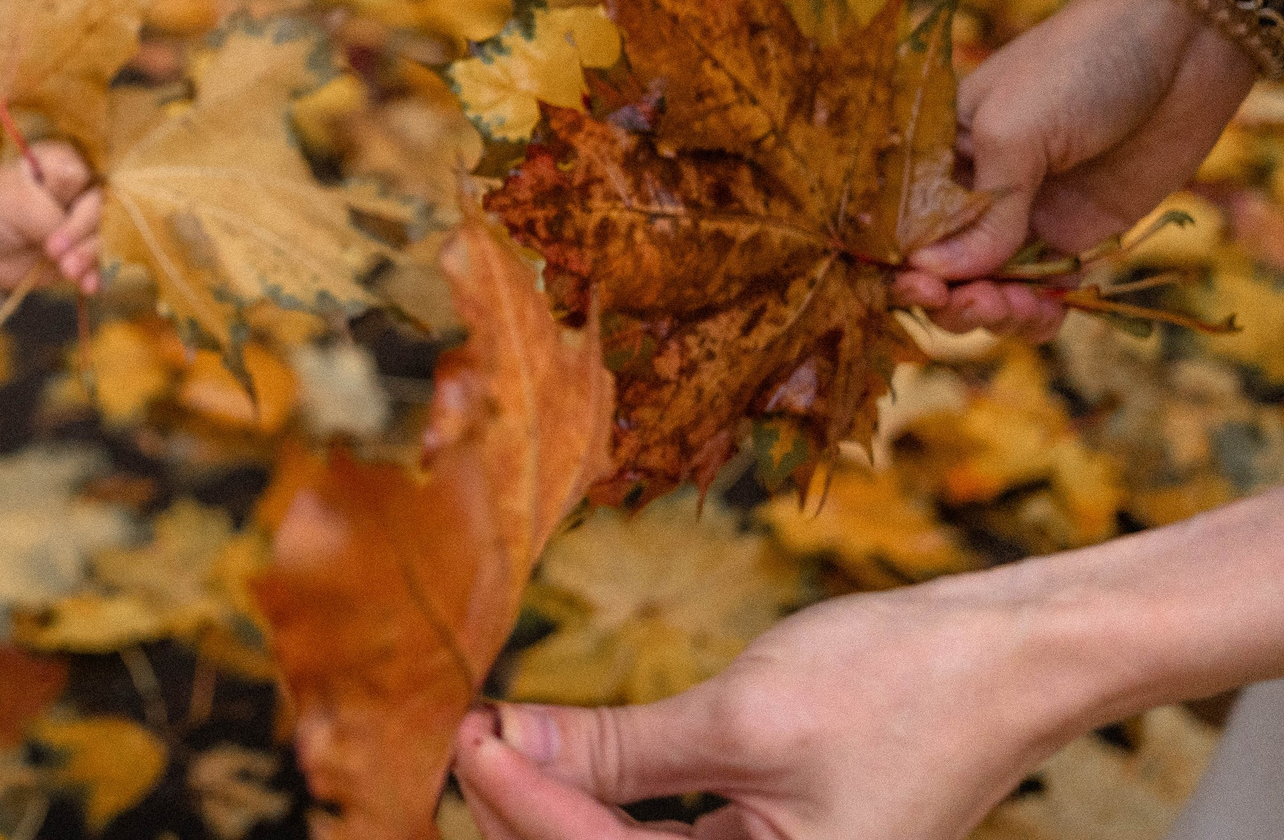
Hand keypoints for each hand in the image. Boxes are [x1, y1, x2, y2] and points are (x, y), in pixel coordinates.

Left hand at [0, 141, 101, 293]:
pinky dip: (97, 274)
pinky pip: (103, 262)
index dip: (77, 203)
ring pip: (105, 236)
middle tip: (53, 252)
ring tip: (68, 272)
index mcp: (65, 164)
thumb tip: (72, 238)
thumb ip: (47, 215)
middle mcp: (82, 190)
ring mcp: (86, 222)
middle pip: (101, 209)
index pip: (86, 178)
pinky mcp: (86, 250)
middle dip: (81, 234)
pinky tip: (89, 286)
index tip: (53, 224)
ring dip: (90, 256)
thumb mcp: (16, 203)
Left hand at [450, 581, 1085, 838]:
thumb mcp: (744, 716)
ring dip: (557, 805)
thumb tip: (511, 740)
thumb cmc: (904, 684)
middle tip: (467, 734)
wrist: (1010, 656)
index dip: (524, 800)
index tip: (467, 733)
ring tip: (496, 738)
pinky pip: (666, 835)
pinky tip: (556, 753)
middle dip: (529, 813)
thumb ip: (621, 747)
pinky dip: (607, 797)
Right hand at [892, 0, 1254, 339]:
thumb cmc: (1076, 65)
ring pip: (988, 288)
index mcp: (937, 152)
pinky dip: (1037, 316)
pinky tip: (1042, 314)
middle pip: (939, 267)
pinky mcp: (1078, 236)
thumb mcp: (1015, 130)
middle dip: (946, 296)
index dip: (898, 262)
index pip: (900, 222)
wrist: (1180, 45)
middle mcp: (972, 189)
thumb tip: (935, 277)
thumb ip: (984, 211)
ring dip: (991, 312)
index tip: (916, 287)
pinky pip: (1043, 293)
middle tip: (967, 303)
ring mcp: (1025, 216)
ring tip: (1011, 306)